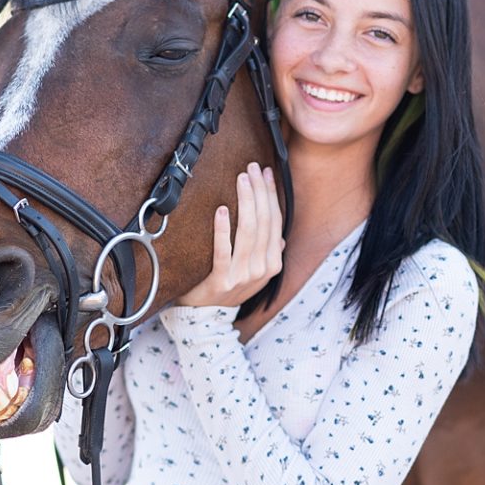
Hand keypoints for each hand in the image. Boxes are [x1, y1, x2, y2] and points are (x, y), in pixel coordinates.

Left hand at [176, 163, 285, 307]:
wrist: (206, 315)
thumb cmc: (228, 285)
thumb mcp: (254, 271)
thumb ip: (267, 251)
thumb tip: (278, 235)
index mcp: (273, 263)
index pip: (275, 221)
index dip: (271, 195)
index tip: (265, 172)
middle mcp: (262, 269)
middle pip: (264, 222)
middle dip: (260, 191)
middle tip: (251, 168)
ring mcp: (243, 276)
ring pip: (248, 231)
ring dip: (246, 201)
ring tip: (241, 180)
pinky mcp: (222, 280)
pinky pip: (224, 251)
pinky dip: (224, 229)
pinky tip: (222, 210)